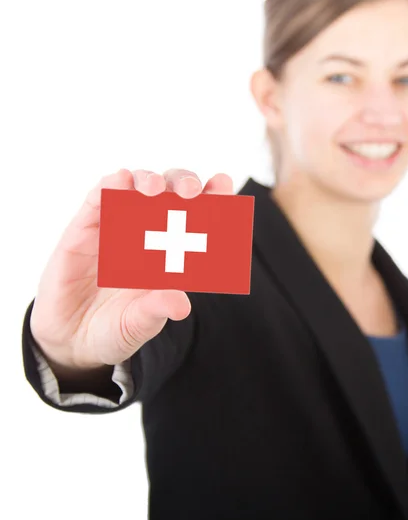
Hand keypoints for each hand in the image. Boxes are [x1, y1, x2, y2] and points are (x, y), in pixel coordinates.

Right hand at [29, 168, 233, 373]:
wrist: (71, 340)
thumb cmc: (115, 328)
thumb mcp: (138, 325)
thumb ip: (157, 310)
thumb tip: (181, 306)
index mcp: (175, 254)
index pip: (200, 218)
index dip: (214, 199)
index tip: (224, 184)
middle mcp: (150, 234)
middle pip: (172, 193)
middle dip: (184, 184)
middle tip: (190, 192)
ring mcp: (118, 227)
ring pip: (138, 187)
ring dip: (149, 180)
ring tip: (154, 188)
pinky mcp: (86, 227)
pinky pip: (99, 198)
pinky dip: (111, 184)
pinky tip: (120, 180)